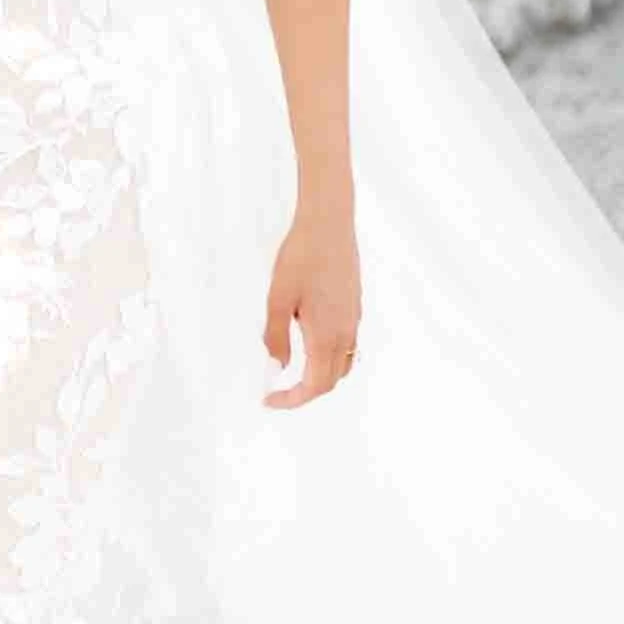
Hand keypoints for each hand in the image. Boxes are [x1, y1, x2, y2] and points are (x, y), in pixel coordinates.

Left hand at [262, 205, 361, 409]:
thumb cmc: (301, 257)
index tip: (269, 400)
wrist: (329, 223)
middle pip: (330, 381)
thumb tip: (277, 367)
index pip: (314, 386)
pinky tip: (310, 345)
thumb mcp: (278, 298)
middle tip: (277, 391)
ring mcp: (354, 320)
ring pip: (342, 365)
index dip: (292, 400)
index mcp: (326, 335)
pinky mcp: (355, 307)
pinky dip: (329, 359)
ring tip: (293, 374)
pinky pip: (347, 347)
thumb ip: (276, 337)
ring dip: (319, 378)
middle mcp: (346, 333)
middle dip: (304, 393)